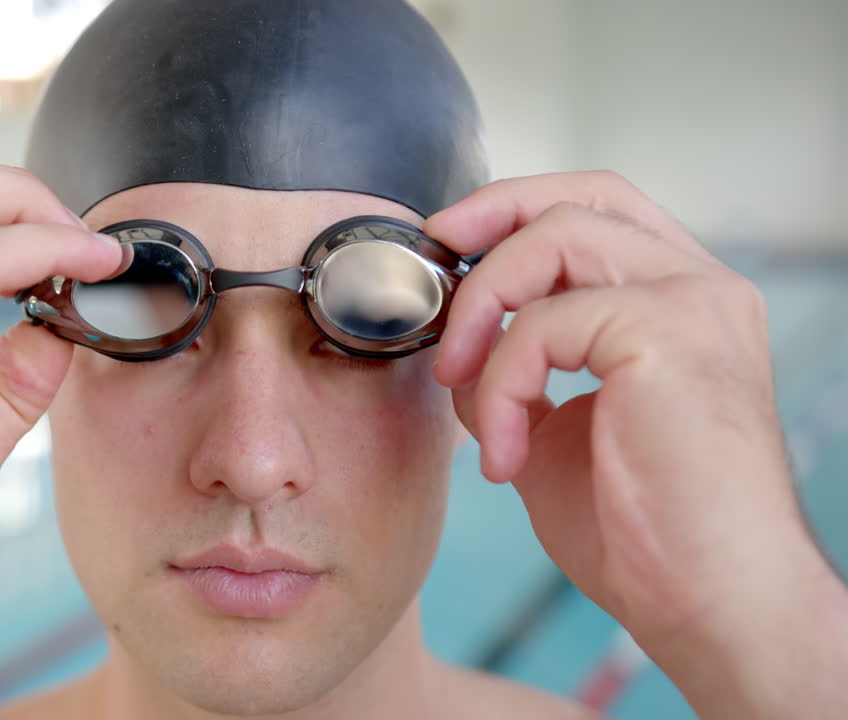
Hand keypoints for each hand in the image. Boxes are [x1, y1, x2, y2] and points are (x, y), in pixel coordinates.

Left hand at [425, 172, 847, 716]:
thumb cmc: (644, 531)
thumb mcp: (555, 433)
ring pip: (554, 238)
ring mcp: (692, 303)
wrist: (708, 604)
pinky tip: (504, 454)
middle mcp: (700, 287)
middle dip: (487, 223)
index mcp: (681, 302)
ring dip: (482, 311)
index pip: (598, 207)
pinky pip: (542, 323)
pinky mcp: (669, 334)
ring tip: (463, 389)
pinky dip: (500, 384)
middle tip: (433, 284)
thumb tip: (457, 348)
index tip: (447, 243)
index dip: (513, 208)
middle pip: (578, 197)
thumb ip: (514, 375)